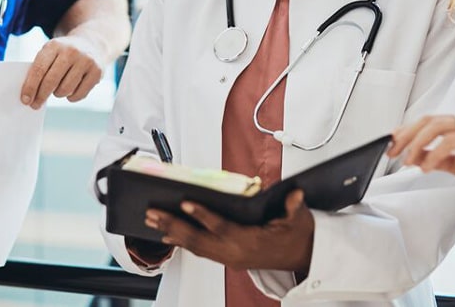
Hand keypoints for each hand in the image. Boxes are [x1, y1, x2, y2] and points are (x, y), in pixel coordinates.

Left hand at [21, 34, 104, 108]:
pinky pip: (79, 94)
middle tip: (35, 104)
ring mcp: (86, 61)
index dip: (30, 87)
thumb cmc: (64, 53)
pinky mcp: (97, 72)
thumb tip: (29, 95)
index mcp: (54, 45)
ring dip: (58, 94)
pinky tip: (71, 90)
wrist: (91, 43)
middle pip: (51, 81)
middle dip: (41, 96)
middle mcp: (71, 51)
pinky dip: (71, 97)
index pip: (39, 69)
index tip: (25, 100)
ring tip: (58, 89)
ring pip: (65, 89)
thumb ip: (40, 69)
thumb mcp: (50, 53)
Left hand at [145, 190, 313, 271]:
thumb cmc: (297, 235)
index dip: (203, 216)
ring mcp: (230, 258)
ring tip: (152, 221)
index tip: (186, 203)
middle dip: (174, 226)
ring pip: (196, 247)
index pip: (222, 228)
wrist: (302, 256)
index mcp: (251, 242)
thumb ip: (294, 207)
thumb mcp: (299, 219)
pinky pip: (200, 251)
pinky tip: (167, 236)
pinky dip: (182, 243)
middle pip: (199, 240)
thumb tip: (295, 194)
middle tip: (153, 213)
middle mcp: (236, 253)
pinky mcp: (227, 259)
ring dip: (172, 233)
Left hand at [388, 115, 454, 203]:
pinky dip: (434, 154)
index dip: (407, 132)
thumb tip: (414, 156)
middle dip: (407, 135)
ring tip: (408, 161)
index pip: (427, 122)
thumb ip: (435, 159)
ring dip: (417, 144)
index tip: (391, 144)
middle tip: (393, 151)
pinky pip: (452, 141)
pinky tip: (425, 168)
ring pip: (437, 127)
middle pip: (428, 120)